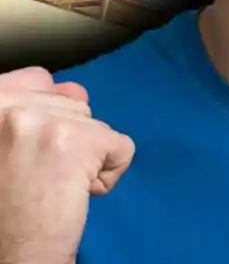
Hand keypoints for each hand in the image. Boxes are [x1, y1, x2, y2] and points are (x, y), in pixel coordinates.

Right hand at [0, 67, 134, 263]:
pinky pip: (121, 146)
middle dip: (69, 139)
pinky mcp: (78, 142)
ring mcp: (44, 121)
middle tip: (40, 175)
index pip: (37, 79)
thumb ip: (36, 108)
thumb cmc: (5, 203)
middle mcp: (9, 105)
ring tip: (52, 186)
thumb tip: (76, 90)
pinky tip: (75, 195)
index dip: (49, 114)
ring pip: (96, 124)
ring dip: (86, 157)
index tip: (38, 146)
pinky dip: (109, 174)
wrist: (9, 254)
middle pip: (72, 103)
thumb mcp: (5, 141)